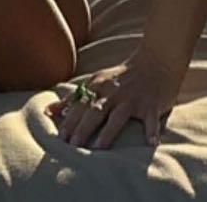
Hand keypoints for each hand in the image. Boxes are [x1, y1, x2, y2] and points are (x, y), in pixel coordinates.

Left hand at [46, 48, 183, 149]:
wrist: (158, 60)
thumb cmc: (123, 77)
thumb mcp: (97, 82)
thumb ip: (74, 98)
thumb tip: (48, 111)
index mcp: (99, 85)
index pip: (81, 105)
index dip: (69, 121)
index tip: (58, 139)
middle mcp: (114, 92)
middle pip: (96, 110)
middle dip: (83, 127)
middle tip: (73, 146)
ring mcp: (133, 98)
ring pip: (119, 116)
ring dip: (109, 131)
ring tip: (100, 147)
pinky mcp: (152, 104)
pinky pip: (151, 119)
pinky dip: (152, 131)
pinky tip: (152, 144)